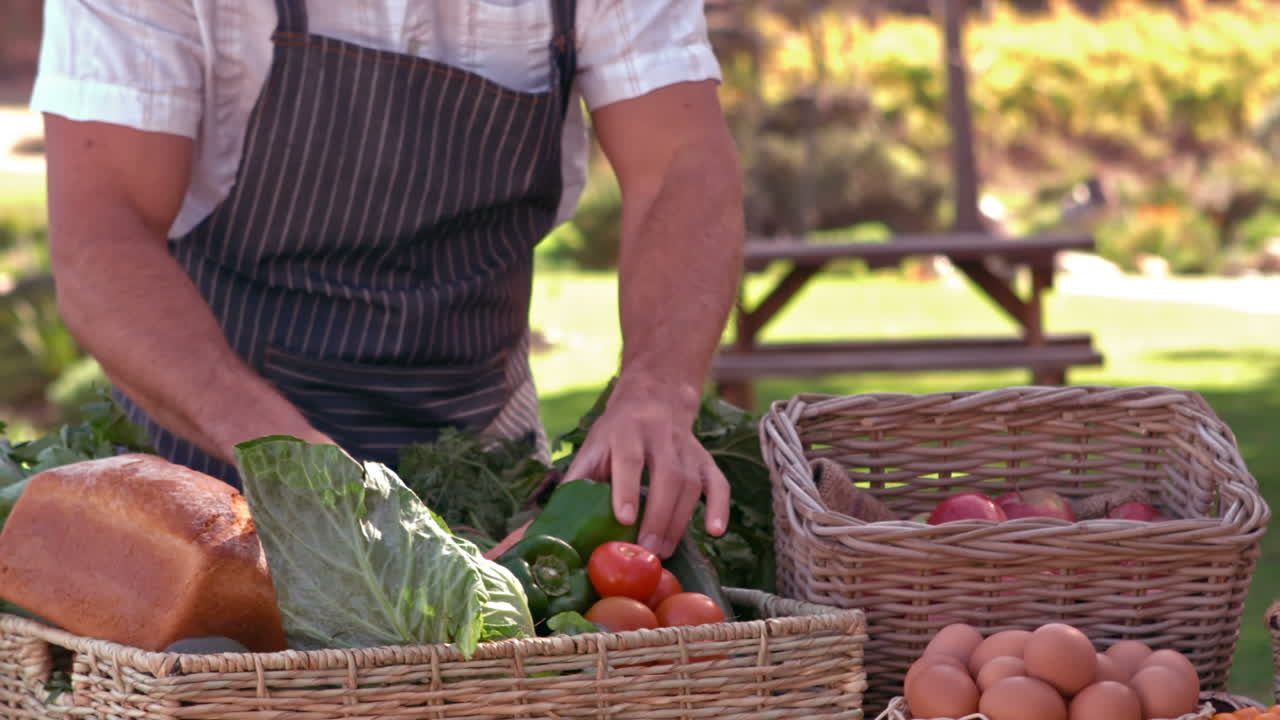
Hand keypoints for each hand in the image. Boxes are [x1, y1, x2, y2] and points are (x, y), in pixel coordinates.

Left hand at [563, 378, 729, 558]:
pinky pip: (718, 482)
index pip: (629, 460)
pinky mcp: (705, 459)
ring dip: (680, 520)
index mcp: (623, 433)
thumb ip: (567, 491)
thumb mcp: (588, 453)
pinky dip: (720, 506)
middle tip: (649, 551)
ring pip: (691, 483)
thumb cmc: (614, 435)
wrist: (654, 396)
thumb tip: (518, 539)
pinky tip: (716, 530)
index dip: (628, 488)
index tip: (624, 518)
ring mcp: (686, 448)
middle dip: (659, 515)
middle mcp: (658, 436)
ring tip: (665, 552)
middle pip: (666, 475)